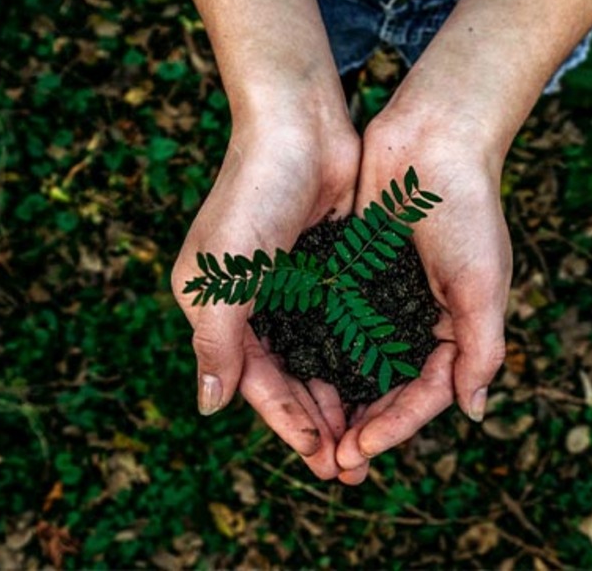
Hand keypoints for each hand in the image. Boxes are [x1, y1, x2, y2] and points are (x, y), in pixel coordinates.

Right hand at [171, 116, 360, 479]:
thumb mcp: (223, 275)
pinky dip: (359, 358)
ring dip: (342, 398)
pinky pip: (344, 327)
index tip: (321, 459)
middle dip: (319, 423)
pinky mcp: (328, 271)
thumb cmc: (253, 195)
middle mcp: (255, 305)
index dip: (288, 423)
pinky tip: (382, 385)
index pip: (256, 382)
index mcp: (220, 309)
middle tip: (352, 466)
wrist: (300, 126)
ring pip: (320, 359)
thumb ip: (216, 342)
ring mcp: (294, 288)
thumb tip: (209, 407)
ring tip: (370, 438)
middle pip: (290, 379)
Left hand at [335, 104, 512, 483]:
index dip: (394, 426)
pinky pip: (334, 323)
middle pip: (387, 388)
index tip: (359, 451)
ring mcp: (384, 298)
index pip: (424, 393)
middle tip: (330, 463)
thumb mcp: (483, 283)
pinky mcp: (354, 274)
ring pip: (356, 363)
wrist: (433, 138)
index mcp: (455, 328)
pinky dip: (319, 351)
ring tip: (310, 434)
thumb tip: (473, 412)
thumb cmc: (467, 209)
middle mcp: (418, 320)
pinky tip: (295, 375)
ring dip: (336, 399)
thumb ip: (482, 348)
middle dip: (361, 426)